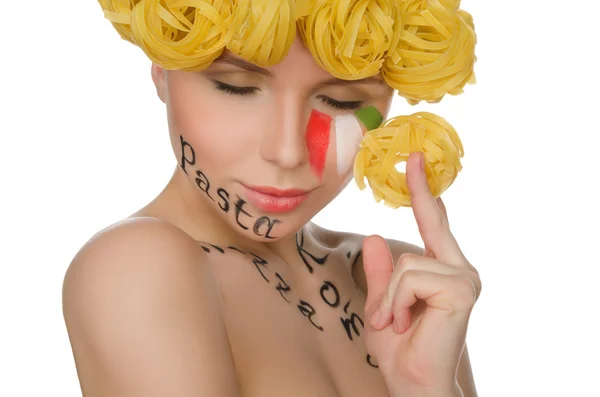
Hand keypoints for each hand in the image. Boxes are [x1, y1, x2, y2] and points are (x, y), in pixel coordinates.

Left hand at [362, 152, 480, 395]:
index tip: (416, 161)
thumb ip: (381, 273)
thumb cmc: (400, 348)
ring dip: (389, 297)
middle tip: (411, 174)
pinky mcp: (461, 289)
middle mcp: (460, 269)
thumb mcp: (382, 303)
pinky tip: (405, 323)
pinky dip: (396, 302)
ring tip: (395, 322)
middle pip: (430, 224)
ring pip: (406, 262)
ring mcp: (464, 278)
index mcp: (443, 270)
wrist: (412, 383)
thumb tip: (375, 239)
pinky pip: (410, 277)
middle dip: (419, 197)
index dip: (425, 192)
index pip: (434, 223)